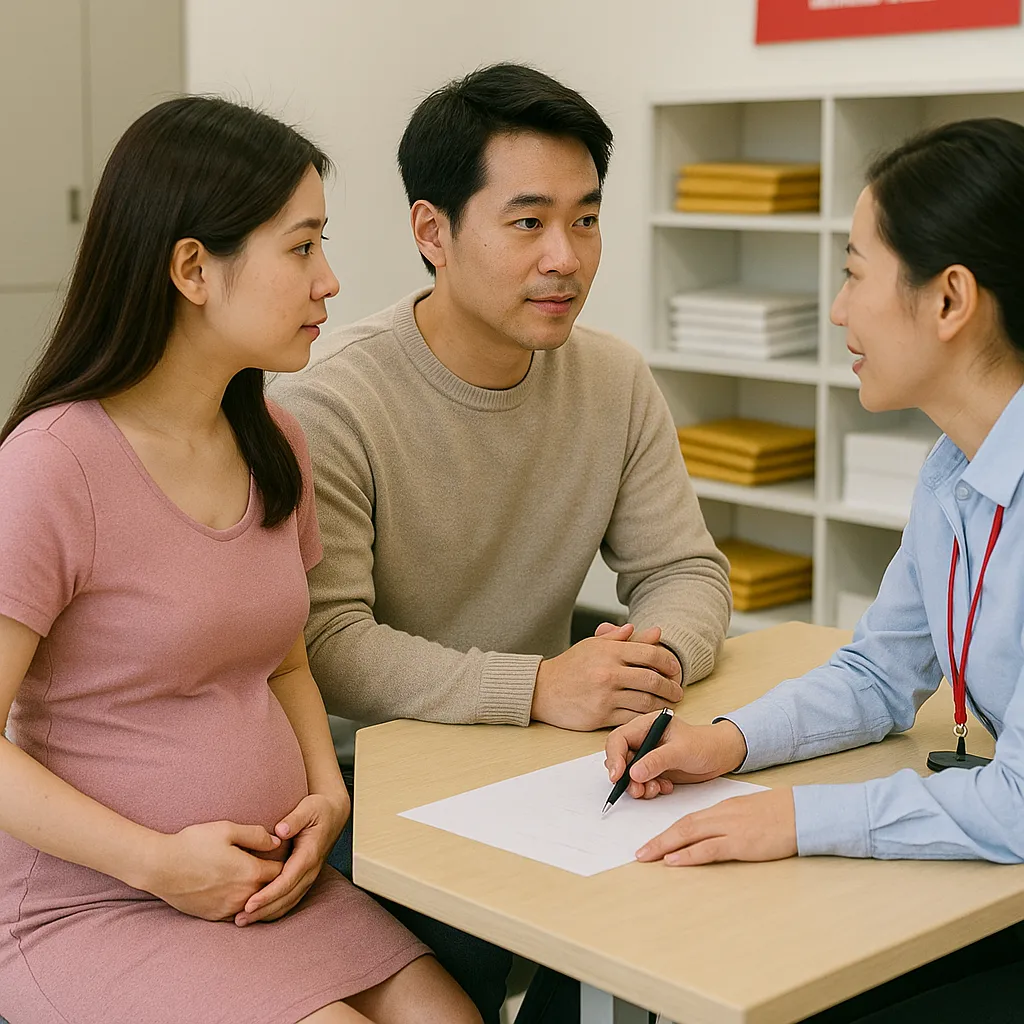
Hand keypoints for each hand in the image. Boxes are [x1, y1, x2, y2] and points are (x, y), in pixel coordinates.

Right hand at [146, 821, 284, 920]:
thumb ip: (256, 835)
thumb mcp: (227, 829)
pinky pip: (238, 914)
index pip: (281, 871)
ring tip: (262, 883)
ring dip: (261, 896)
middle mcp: (243, 895)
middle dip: (276, 881)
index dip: (285, 862)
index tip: (283, 855)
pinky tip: (242, 895)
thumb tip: (277, 842)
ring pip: (256, 906)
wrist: (160, 867)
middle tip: (277, 869)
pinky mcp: (214, 917)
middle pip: (271, 891)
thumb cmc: (193, 844)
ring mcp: (228, 909)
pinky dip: (245, 907)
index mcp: (251, 872)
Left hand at [235, 792, 349, 925]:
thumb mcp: (308, 807)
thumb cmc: (319, 810)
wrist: (334, 814)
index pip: (287, 881)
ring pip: (288, 902)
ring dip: (267, 914)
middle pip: (286, 897)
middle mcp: (310, 869)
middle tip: (240, 919)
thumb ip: (294, 819)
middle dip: (263, 910)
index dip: (268, 895)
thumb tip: (280, 831)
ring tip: (244, 921)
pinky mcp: (304, 878)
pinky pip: (290, 899)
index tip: (250, 904)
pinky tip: (258, 914)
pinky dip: (274, 910)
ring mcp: (309, 876)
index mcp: (309, 854)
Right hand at [532, 623, 683, 730]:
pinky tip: (650, 716)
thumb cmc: (570, 666)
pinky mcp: (600, 716)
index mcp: (610, 652)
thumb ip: (624, 639)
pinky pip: (632, 718)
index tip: (675, 670)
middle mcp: (609, 672)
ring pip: (646, 702)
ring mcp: (605, 695)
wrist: (543, 690)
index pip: (651, 654)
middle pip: (653, 680)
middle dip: (672, 687)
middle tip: (677, 691)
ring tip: (668, 704)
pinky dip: (646, 718)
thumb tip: (654, 632)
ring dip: (663, 705)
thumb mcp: (595, 646)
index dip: (670, 663)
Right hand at [604, 713, 747, 799]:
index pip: (619, 739)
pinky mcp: (654, 770)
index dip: (614, 757)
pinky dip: (648, 789)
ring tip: (653, 790)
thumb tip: (633, 773)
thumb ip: (657, 760)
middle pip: (621, 758)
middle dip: (626, 776)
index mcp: (646, 725)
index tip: (617, 776)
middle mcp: (644, 739)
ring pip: (629, 773)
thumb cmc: (705, 745)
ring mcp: (648, 755)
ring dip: (637, 785)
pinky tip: (664, 787)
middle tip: (637, 789)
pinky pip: (641, 782)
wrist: (721, 757)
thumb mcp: (681, 751)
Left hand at [635, 788, 796, 865]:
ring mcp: (730, 828)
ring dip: (664, 846)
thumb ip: (731, 822)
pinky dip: (688, 854)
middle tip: (639, 853)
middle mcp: (721, 816)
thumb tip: (715, 835)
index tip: (652, 842)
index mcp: (723, 809)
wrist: (803, 811)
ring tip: (646, 857)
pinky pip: (709, 848)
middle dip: (658, 840)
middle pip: (682, 826)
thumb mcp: (749, 814)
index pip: (688, 819)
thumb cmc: (781, 814)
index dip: (668, 831)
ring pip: (689, 834)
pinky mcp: (741, 842)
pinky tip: (673, 860)